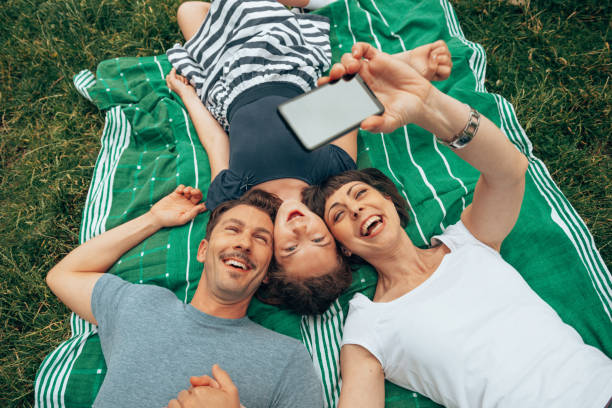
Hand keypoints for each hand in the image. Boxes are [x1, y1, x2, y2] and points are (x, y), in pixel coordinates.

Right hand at [149, 185, 206, 227]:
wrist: (156, 216)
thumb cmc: (169, 220)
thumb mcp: (182, 219)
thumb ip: (193, 213)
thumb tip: (202, 207)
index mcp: (192, 210)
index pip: (203, 204)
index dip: (207, 201)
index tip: (206, 199)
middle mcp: (188, 204)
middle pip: (198, 195)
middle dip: (197, 192)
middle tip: (192, 192)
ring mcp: (182, 198)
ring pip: (190, 190)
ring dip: (189, 189)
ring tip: (185, 192)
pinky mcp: (175, 194)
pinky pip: (182, 187)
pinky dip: (182, 187)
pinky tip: (179, 191)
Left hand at [166, 68, 196, 97]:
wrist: (188, 93)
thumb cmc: (179, 88)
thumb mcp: (172, 80)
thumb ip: (171, 73)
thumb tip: (173, 68)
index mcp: (169, 83)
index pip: (169, 75)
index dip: (171, 75)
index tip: (174, 78)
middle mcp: (174, 83)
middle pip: (175, 75)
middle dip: (178, 77)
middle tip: (179, 82)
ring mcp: (179, 83)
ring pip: (180, 76)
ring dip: (182, 79)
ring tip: (183, 84)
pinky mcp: (184, 82)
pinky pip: (185, 77)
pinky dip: (186, 80)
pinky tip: (186, 84)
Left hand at [167, 365, 240, 407]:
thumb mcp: (231, 392)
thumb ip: (222, 377)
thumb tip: (215, 366)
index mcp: (201, 391)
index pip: (193, 386)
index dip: (200, 392)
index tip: (206, 399)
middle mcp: (189, 400)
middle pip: (183, 394)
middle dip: (190, 398)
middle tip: (201, 406)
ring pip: (174, 403)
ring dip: (180, 405)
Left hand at [318, 43, 435, 133]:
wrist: (421, 101)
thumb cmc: (403, 114)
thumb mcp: (390, 123)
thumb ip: (377, 125)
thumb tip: (364, 125)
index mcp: (357, 97)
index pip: (336, 89)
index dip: (327, 86)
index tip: (323, 86)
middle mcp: (360, 82)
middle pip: (339, 72)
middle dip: (334, 72)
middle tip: (338, 75)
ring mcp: (369, 70)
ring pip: (348, 59)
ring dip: (346, 61)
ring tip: (353, 68)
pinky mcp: (379, 59)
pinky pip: (363, 49)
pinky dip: (357, 48)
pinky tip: (357, 54)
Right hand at [400, 40, 451, 81]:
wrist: (412, 62)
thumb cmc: (419, 70)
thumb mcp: (425, 74)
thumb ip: (432, 69)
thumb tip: (436, 56)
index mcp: (445, 74)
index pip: (447, 71)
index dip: (436, 68)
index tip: (429, 69)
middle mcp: (448, 64)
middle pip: (446, 59)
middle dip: (434, 59)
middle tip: (428, 62)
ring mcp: (446, 54)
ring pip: (444, 50)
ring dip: (433, 52)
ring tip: (429, 56)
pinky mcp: (442, 46)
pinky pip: (441, 43)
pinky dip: (433, 46)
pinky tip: (430, 50)